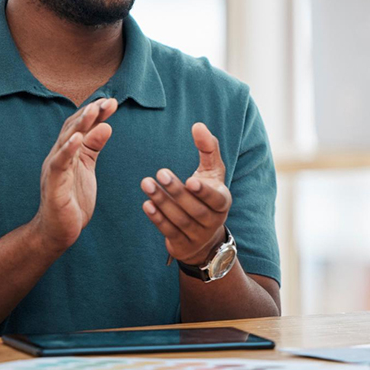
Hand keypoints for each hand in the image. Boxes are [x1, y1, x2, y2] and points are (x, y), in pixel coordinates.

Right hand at [32, 98, 117, 252]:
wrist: (58, 230)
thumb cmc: (72, 198)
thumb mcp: (87, 167)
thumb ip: (93, 147)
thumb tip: (106, 126)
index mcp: (68, 151)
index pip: (81, 126)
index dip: (95, 113)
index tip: (112, 102)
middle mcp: (59, 155)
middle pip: (73, 128)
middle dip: (90, 113)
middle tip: (107, 101)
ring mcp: (54, 168)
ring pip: (65, 141)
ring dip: (79, 125)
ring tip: (93, 111)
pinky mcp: (52, 184)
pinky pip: (59, 164)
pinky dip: (67, 149)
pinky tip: (77, 139)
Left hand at [141, 123, 232, 265]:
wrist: (203, 234)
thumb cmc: (207, 192)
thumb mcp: (212, 171)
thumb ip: (208, 148)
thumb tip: (198, 125)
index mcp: (223, 202)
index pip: (216, 199)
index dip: (204, 192)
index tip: (190, 180)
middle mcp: (213, 221)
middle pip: (194, 209)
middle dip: (176, 192)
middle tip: (160, 173)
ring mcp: (198, 235)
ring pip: (180, 220)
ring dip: (162, 202)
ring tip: (146, 183)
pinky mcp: (182, 244)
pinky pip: (169, 232)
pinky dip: (157, 219)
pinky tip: (146, 204)